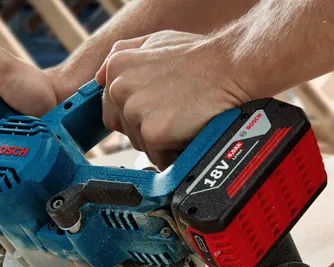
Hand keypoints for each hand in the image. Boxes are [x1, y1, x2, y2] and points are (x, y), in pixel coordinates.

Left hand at [96, 31, 253, 169]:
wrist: (233, 67)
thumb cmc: (202, 57)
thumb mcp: (155, 41)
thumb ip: (123, 54)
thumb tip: (100, 76)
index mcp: (117, 65)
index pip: (112, 109)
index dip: (138, 114)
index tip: (158, 110)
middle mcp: (120, 87)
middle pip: (127, 130)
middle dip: (151, 128)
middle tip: (177, 111)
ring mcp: (135, 111)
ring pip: (142, 145)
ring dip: (164, 141)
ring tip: (185, 118)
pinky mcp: (154, 132)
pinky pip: (158, 157)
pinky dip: (175, 153)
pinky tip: (189, 132)